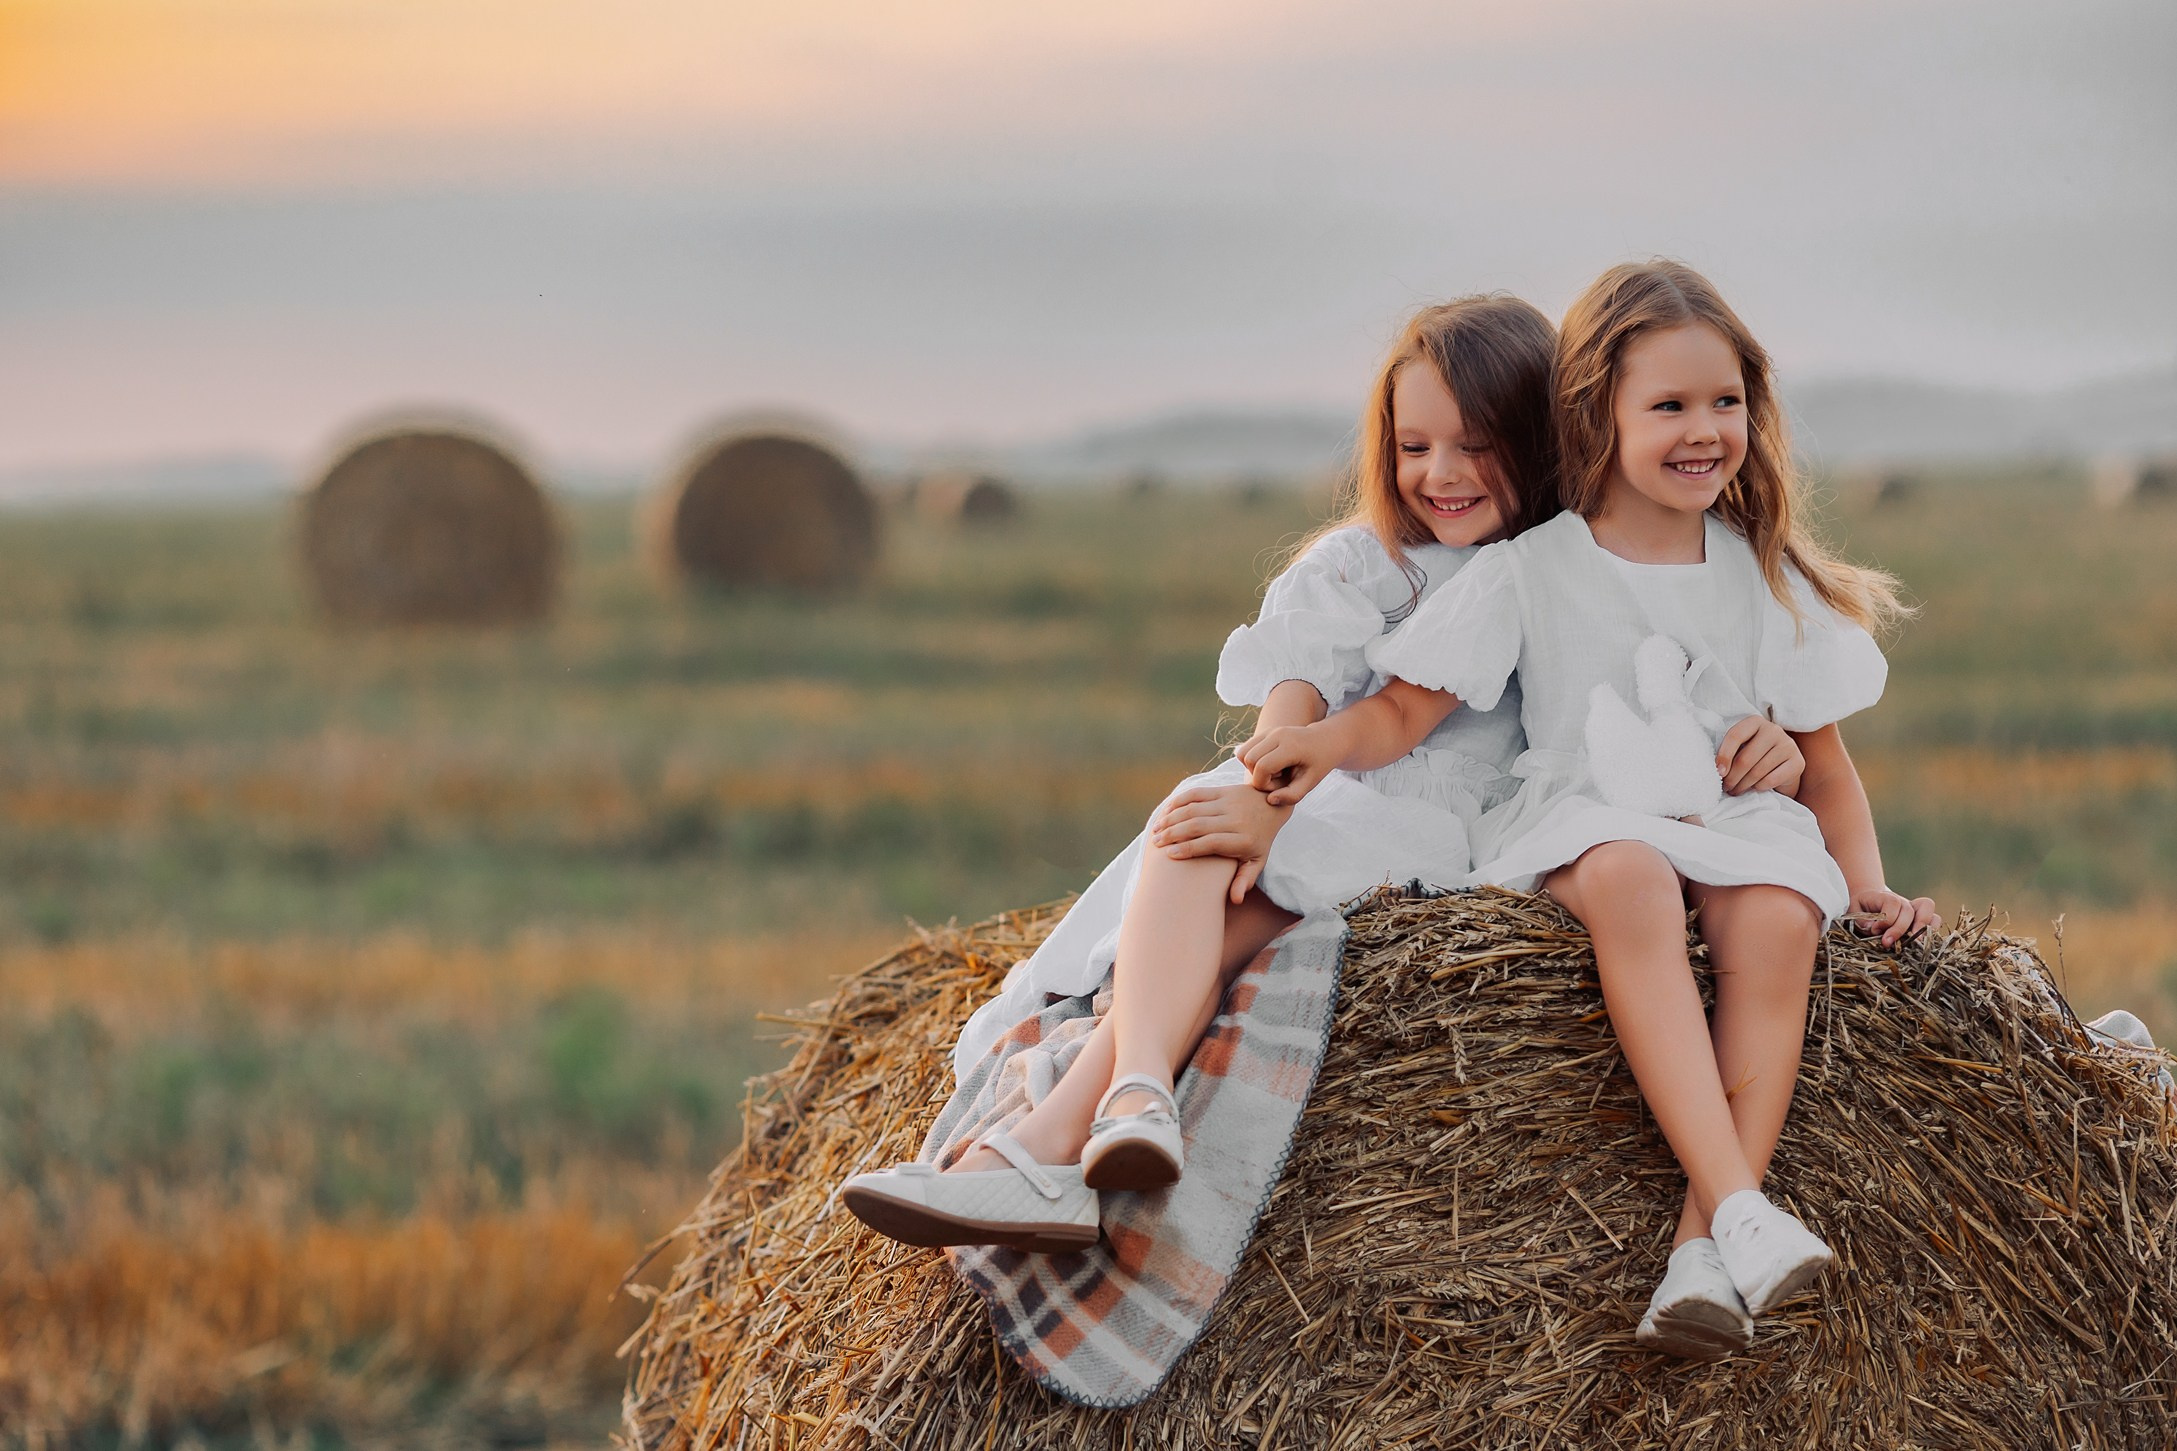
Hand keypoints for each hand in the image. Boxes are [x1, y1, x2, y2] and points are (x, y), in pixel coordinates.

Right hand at [1151, 785, 1292, 901]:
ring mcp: (1228, 802)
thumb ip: (1245, 880)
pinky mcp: (1222, 790)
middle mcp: (1235, 820)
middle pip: (1198, 825)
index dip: (1189, 848)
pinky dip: (1178, 802)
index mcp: (1243, 840)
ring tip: (1156, 830)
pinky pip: (1196, 794)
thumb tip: (1236, 900)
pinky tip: (1165, 812)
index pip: (1211, 843)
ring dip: (1171, 818)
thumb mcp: (1257, 862)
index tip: (1170, 855)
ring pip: (1193, 809)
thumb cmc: (1259, 840)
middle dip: (1173, 834)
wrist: (1271, 805)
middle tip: (1156, 843)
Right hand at [1236, 723, 1338, 806]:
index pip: (1262, 767)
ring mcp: (1269, 730)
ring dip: (1252, 768)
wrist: (1324, 741)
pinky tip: (1269, 764)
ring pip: (1243, 753)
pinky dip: (1251, 760)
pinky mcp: (1264, 731)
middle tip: (1276, 779)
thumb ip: (1292, 796)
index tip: (1278, 787)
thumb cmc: (1318, 764)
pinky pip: (1245, 749)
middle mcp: (1277, 734)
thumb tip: (1270, 800)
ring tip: (1273, 771)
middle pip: (1248, 759)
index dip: (1264, 784)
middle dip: (1257, 776)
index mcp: (1290, 746)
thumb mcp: (1310, 783)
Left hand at [1717, 715, 1803, 796]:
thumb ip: (1728, 753)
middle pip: (1745, 758)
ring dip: (1743, 785)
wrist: (1782, 766)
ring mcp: (1788, 745)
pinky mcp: (1798, 762)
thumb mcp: (1740, 748)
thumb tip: (1718, 769)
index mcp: (1755, 722)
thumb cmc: (1754, 756)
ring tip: (1736, 790)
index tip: (1718, 772)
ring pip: (1757, 771)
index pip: (1735, 736)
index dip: (1724, 756)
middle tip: (1726, 787)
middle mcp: (1773, 730)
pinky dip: (1759, 787)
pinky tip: (1755, 788)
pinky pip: (1771, 779)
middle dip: (1732, 777)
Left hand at [1845, 885, 1938, 947]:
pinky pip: (1936, 922)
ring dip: (1923, 931)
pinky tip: (1920, 945)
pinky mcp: (1922, 920)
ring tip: (1913, 944)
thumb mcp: (1854, 912)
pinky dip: (1932, 934)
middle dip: (1900, 929)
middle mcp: (1904, 902)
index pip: (1892, 904)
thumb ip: (1861, 920)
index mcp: (1885, 897)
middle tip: (1888, 943)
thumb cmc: (1861, 909)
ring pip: (1931, 915)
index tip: (1875, 930)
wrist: (1868, 902)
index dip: (1886, 918)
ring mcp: (1916, 911)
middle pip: (1910, 911)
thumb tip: (1874, 929)